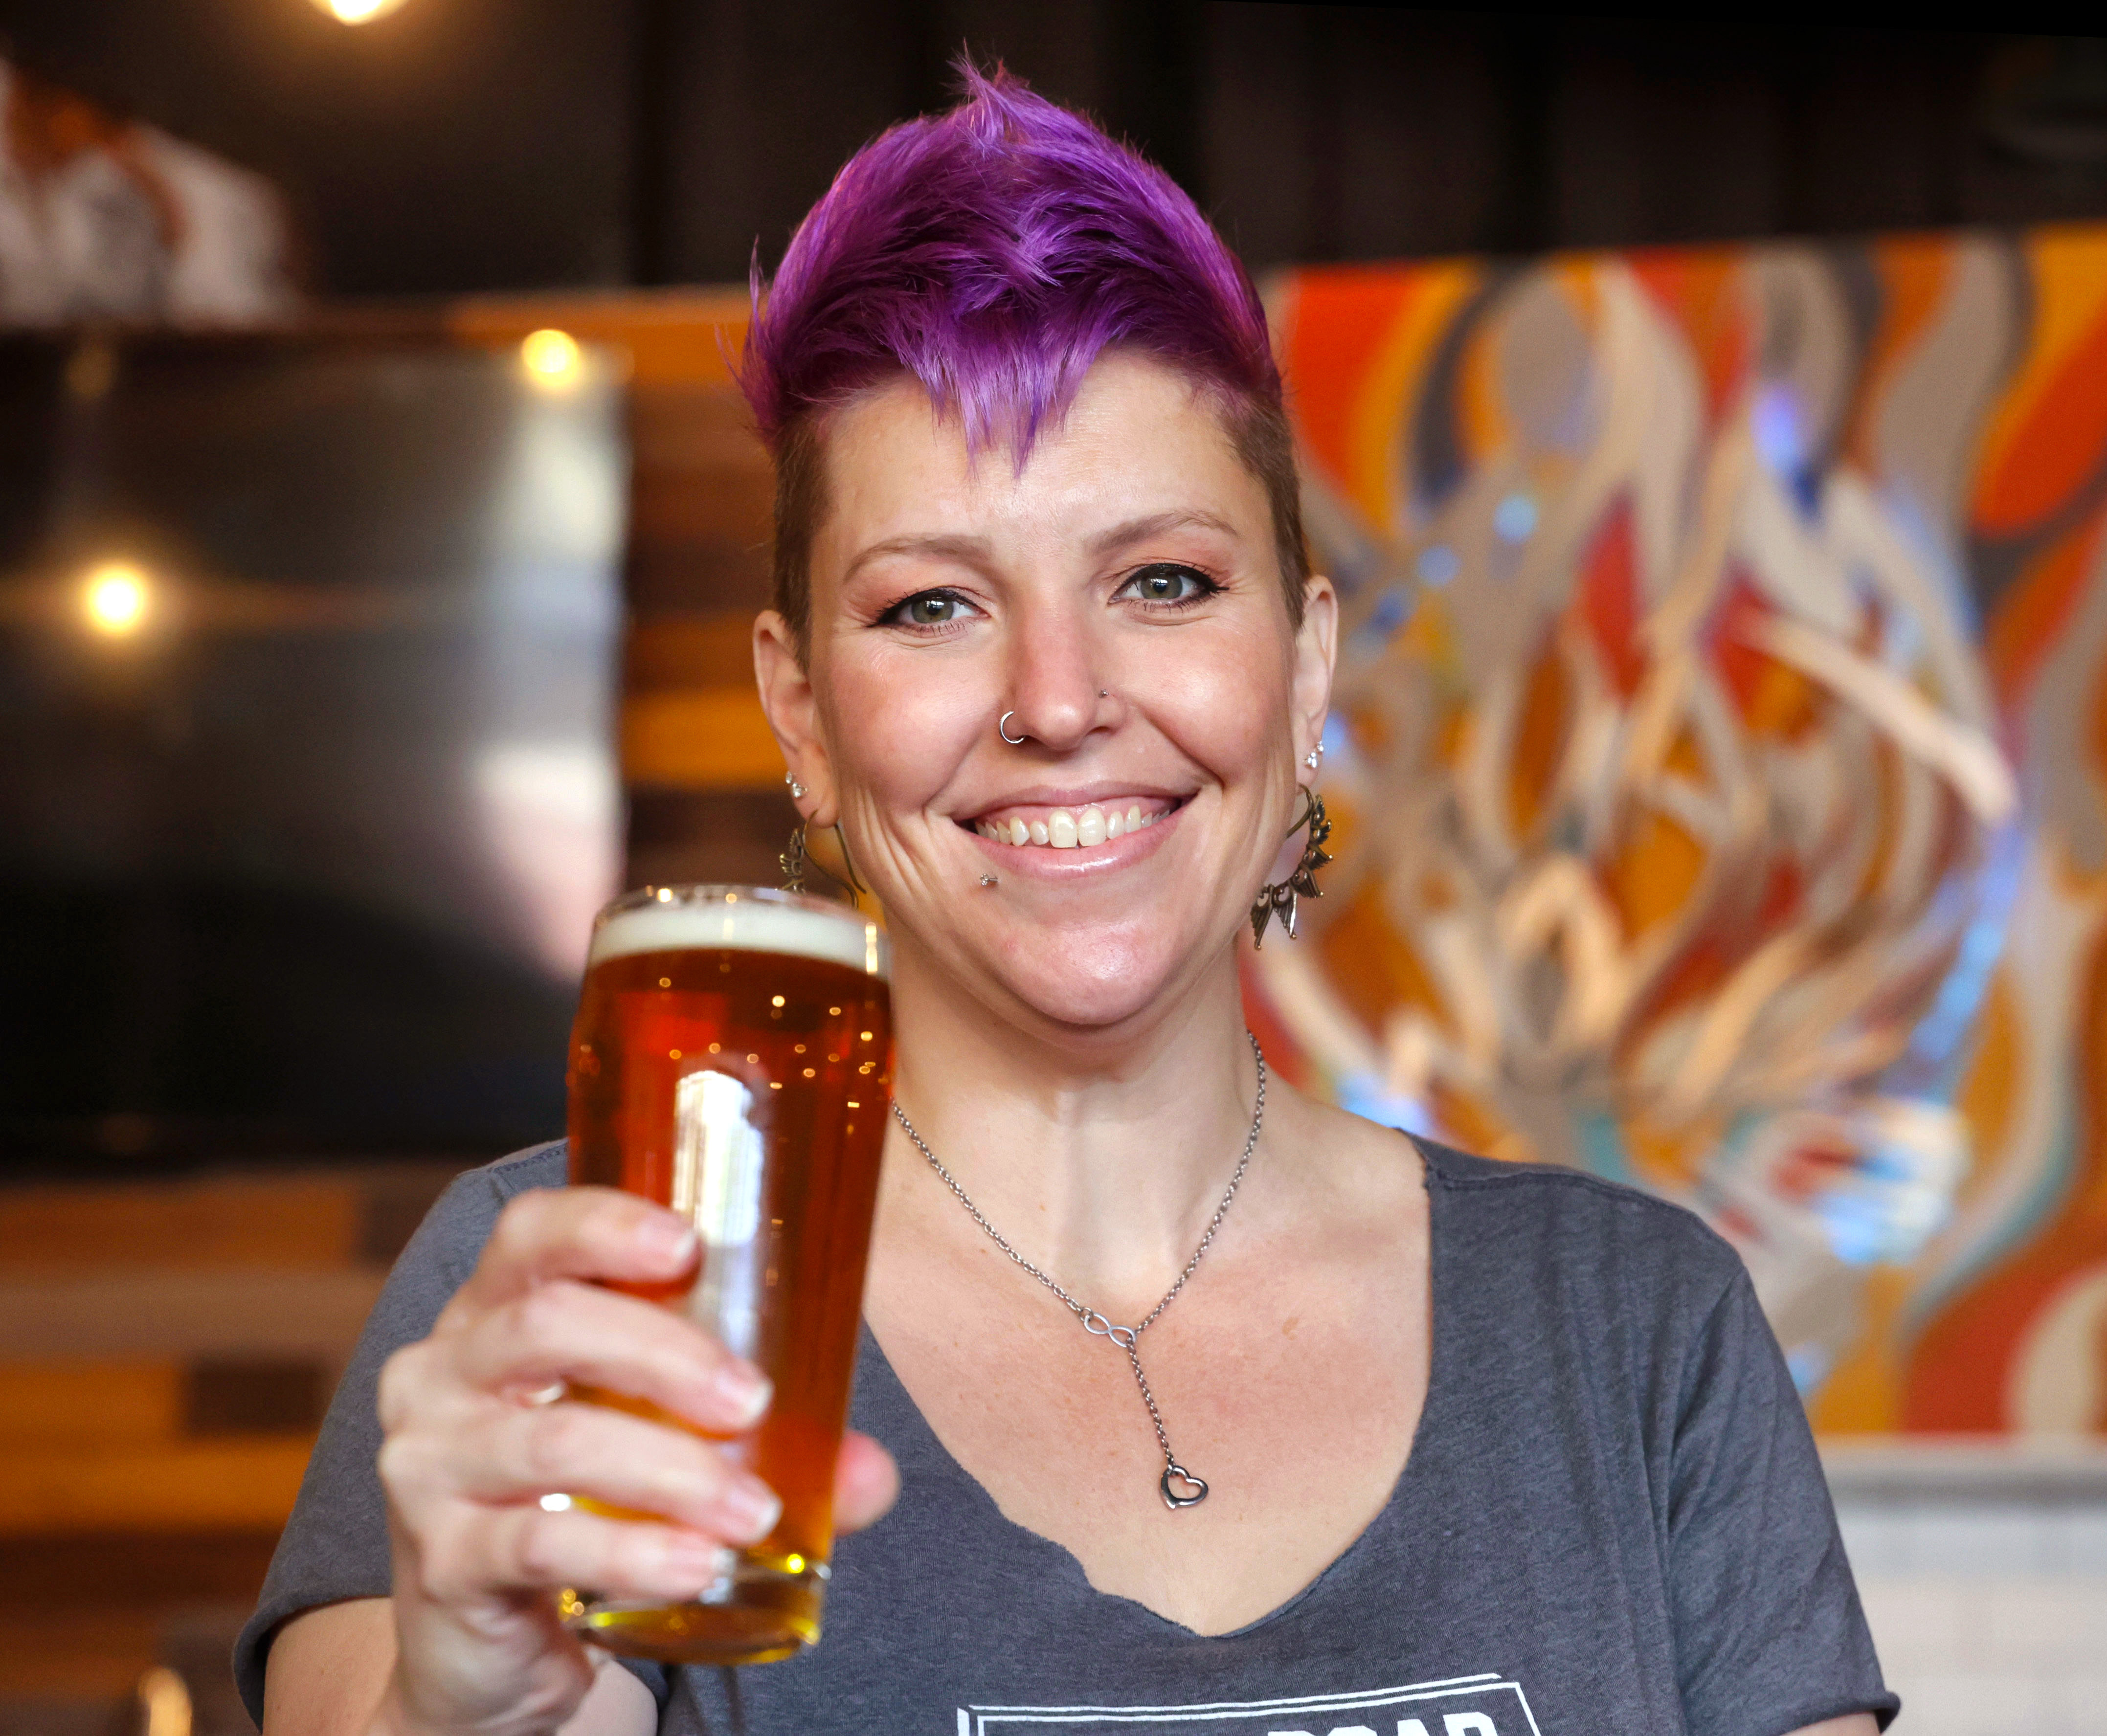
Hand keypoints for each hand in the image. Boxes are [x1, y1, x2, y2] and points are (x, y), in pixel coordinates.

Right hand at [371, 1186, 897, 1735]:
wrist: (486, 1642)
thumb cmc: (578, 1501)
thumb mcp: (651, 1445)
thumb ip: (763, 1444)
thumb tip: (874, 1472)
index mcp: (493, 1313)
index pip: (531, 1234)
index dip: (604, 1225)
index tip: (688, 1245)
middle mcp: (443, 1373)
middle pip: (550, 1323)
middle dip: (666, 1355)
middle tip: (752, 1401)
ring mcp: (428, 1467)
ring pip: (558, 1440)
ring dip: (674, 1472)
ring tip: (753, 1512)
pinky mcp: (442, 1561)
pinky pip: (541, 1543)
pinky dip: (632, 1552)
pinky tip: (695, 1565)